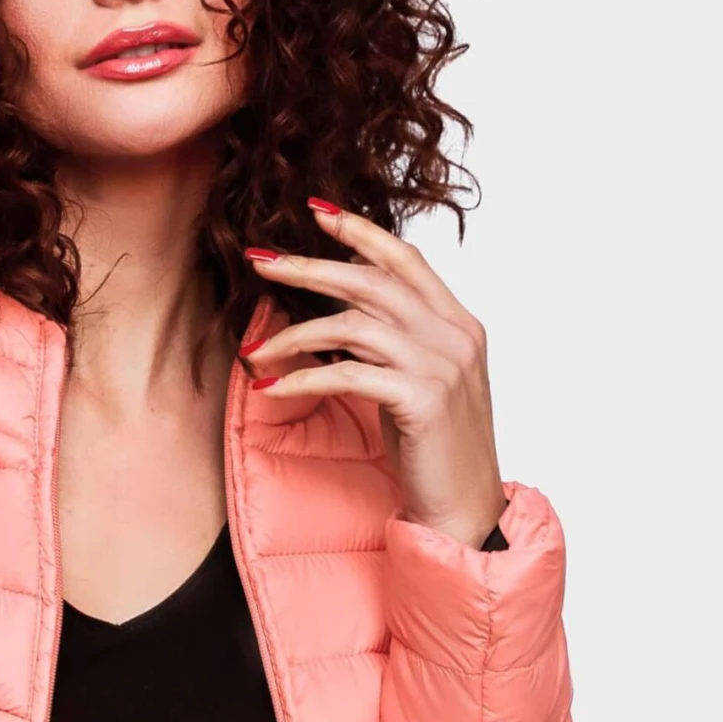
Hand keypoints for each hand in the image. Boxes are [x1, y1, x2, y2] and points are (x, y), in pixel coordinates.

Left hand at [241, 201, 507, 548]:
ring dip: (294, 333)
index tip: (316, 211)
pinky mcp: (422, 399)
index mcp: (459, 324)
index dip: (361, 232)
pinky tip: (272, 386)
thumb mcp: (417, 383)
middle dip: (310, 267)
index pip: (406, 260)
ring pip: (354, 324)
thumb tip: (337, 317)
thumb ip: (393, 343)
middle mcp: (455, 336)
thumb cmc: (434, 451)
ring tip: (256, 350)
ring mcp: (442, 365)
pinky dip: (303, 376)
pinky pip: (347, 373)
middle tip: (260, 261)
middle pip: (372, 281)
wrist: (466, 510)